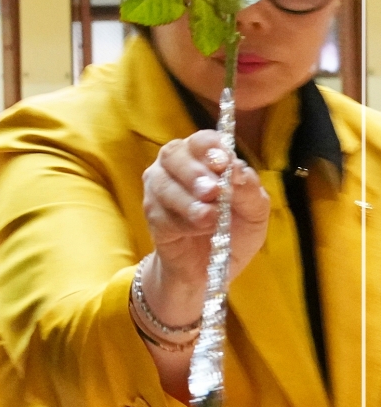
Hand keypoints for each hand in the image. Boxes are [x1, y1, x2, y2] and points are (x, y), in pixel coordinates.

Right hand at [140, 131, 270, 322]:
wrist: (214, 266)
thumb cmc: (234, 230)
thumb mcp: (255, 211)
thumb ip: (250, 189)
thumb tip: (237, 171)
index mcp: (204, 157)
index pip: (202, 140)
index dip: (211, 149)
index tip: (224, 163)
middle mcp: (175, 166)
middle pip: (173, 154)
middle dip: (194, 173)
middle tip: (213, 192)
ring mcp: (158, 190)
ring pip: (163, 184)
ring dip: (188, 201)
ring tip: (211, 219)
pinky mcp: (151, 216)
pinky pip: (160, 213)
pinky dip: (182, 222)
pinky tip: (199, 230)